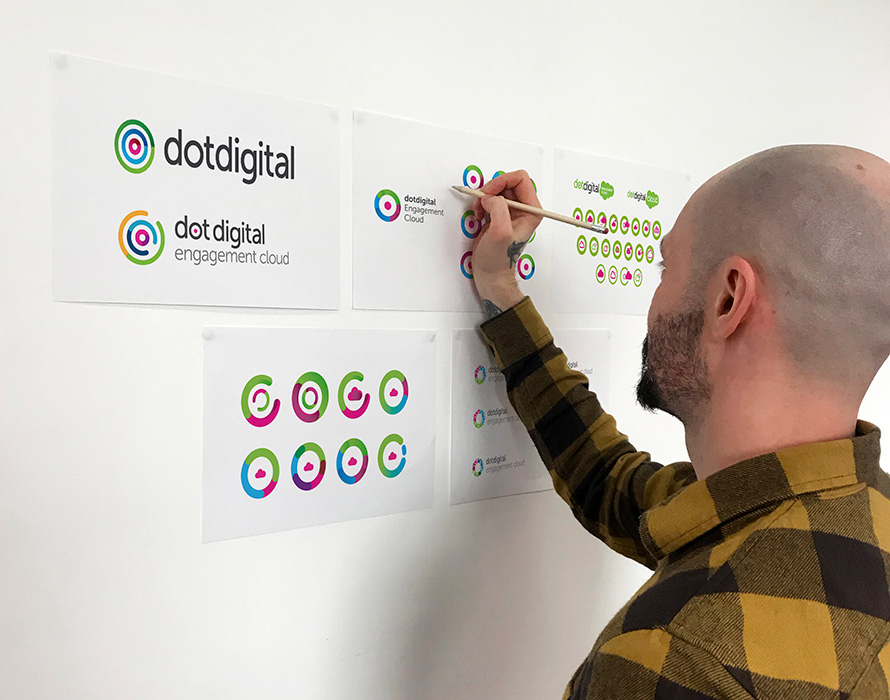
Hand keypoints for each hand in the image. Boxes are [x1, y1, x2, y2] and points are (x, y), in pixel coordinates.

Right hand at [470, 170, 542, 315]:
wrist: (491, 275)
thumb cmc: (498, 260)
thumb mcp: (500, 233)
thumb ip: (498, 208)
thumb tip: (489, 197)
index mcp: (531, 211)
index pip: (520, 178)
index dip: (501, 181)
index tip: (488, 194)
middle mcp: (523, 209)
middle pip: (508, 182)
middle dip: (491, 189)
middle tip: (481, 202)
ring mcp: (511, 213)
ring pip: (497, 190)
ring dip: (484, 197)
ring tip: (479, 210)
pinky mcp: (500, 216)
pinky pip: (490, 199)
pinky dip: (481, 203)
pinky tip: (478, 214)